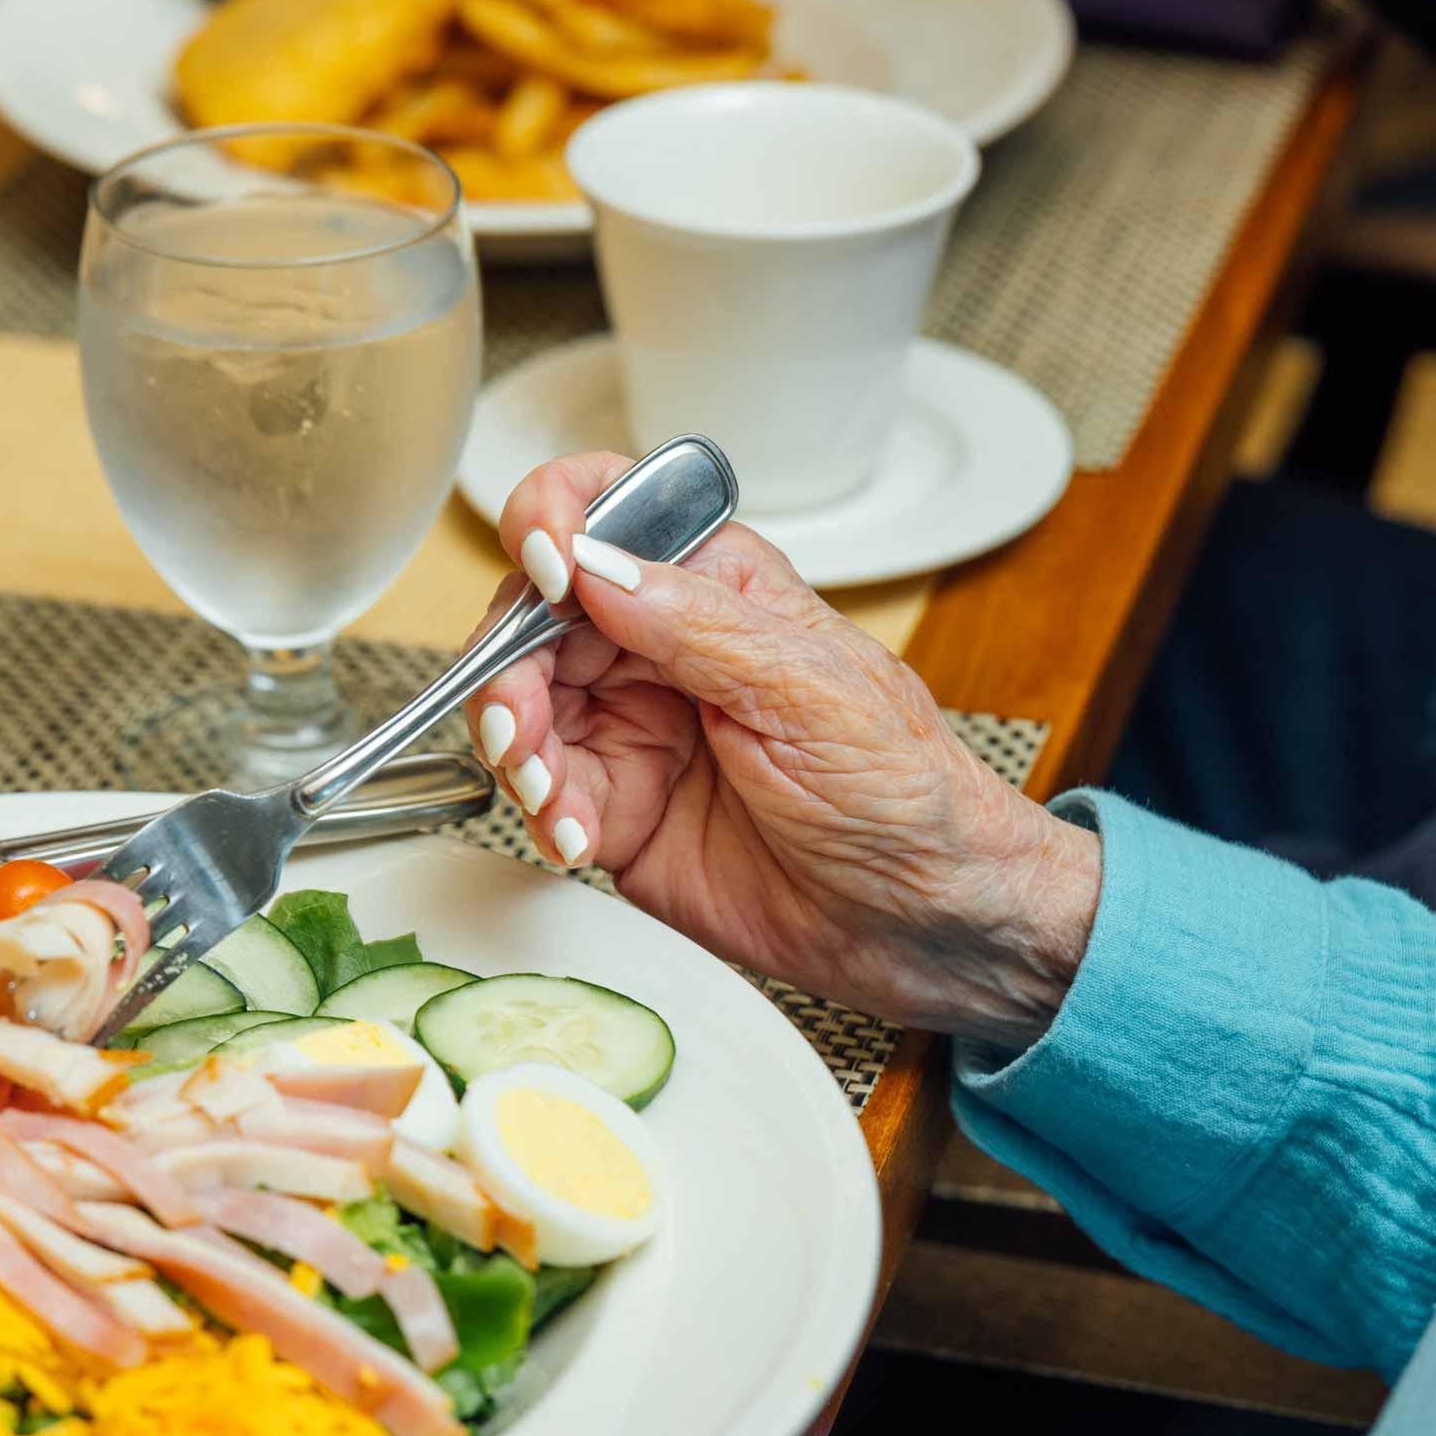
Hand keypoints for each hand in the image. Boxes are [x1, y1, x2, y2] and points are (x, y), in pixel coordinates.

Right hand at [466, 452, 1103, 1047]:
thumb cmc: (906, 796)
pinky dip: (539, 814)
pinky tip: (575, 837)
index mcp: (717, 587)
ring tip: (549, 792)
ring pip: (521, 704)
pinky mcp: (616, 810)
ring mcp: (633, 729)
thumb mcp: (811, 696)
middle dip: (510, 668)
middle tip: (522, 726)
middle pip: (533, 618)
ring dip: (515, 745)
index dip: (551, 525)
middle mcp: (662, 647)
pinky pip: (541, 794)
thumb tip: (594, 564)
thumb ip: (696, 625)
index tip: (545, 577)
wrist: (925, 925)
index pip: (606, 511)